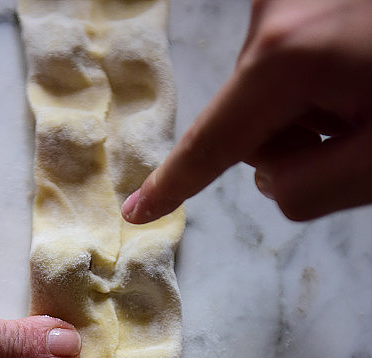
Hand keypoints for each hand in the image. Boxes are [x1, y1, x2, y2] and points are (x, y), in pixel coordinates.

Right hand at [122, 0, 371, 222]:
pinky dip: (317, 84)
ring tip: (364, 99)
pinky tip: (359, 73)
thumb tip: (267, 182)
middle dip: (290, 144)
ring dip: (310, 113)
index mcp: (285, 56)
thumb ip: (305, 192)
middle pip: (247, 121)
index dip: (172, 185)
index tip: (135, 211)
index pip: (210, 143)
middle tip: (352, 135)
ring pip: (269, 95)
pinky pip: (288, 64)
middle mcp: (275, 15)